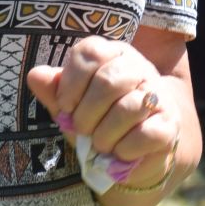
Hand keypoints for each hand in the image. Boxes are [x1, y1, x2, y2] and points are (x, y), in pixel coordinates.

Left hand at [26, 37, 178, 189]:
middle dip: (87, 113)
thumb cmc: (99, 122)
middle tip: (82, 129)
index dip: (71, 82)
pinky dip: (125, 149)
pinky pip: (145, 134)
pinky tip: (119, 152)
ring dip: (104, 135)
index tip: (66, 107)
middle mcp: (139, 68)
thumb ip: (54, 91)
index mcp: (113, 55)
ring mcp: (158, 95)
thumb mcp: (72, 107)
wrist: (134, 153)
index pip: (91, 52)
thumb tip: (35, 75)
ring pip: (128, 108)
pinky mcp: (169, 125)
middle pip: (109, 81)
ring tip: (100, 144)